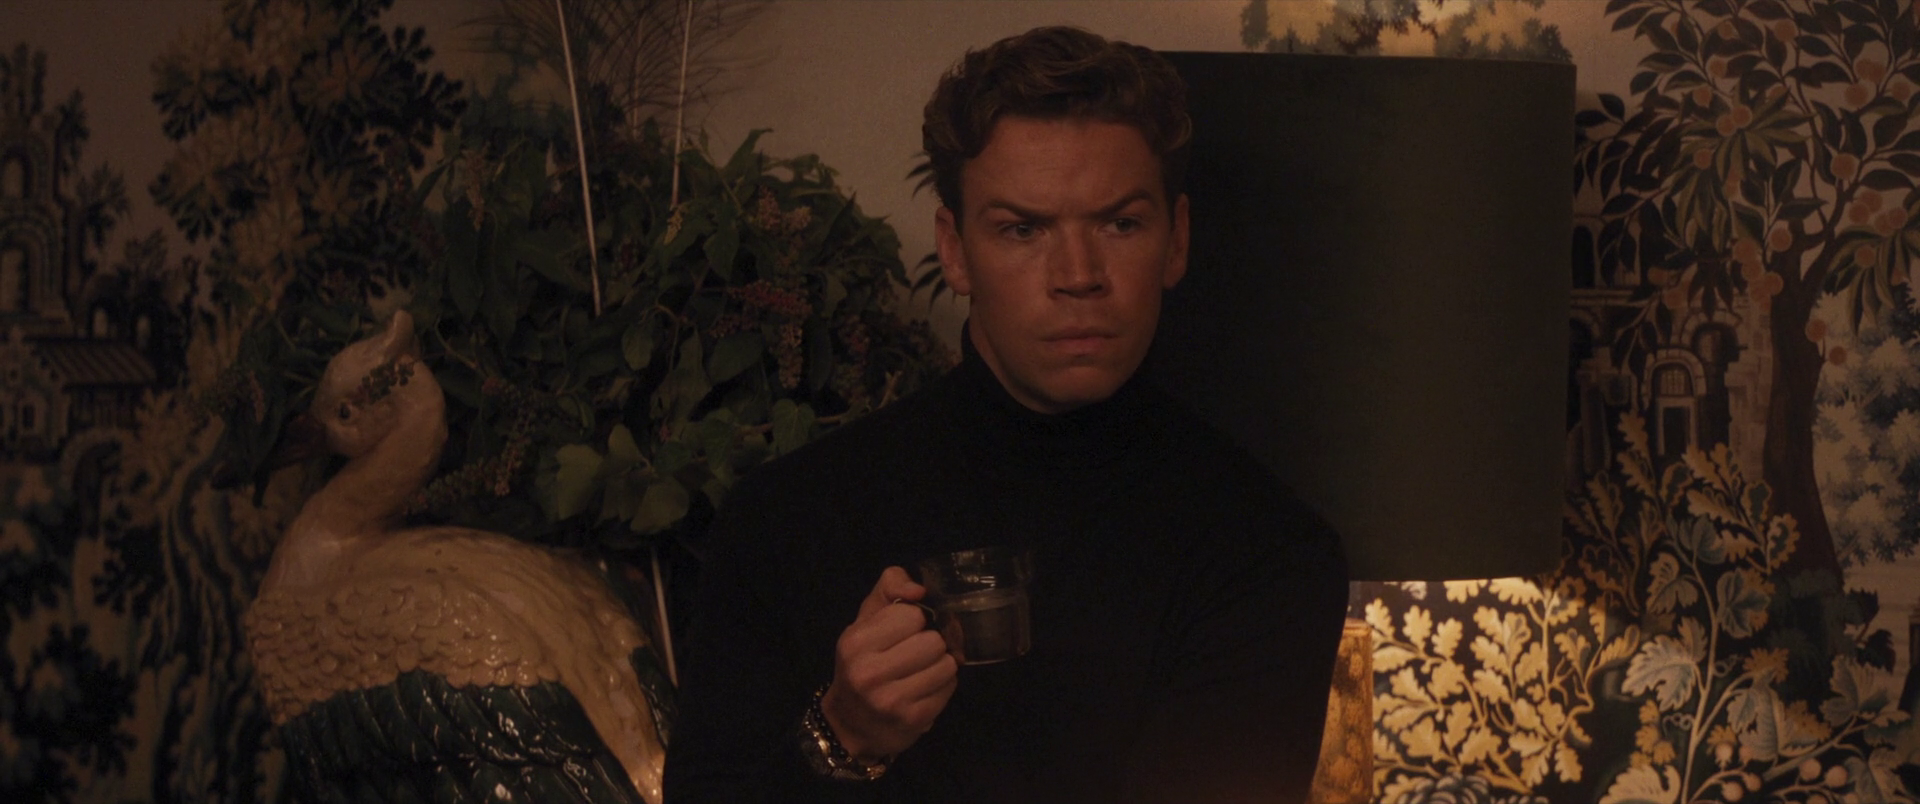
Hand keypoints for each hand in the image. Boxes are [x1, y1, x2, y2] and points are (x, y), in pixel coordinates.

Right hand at [820, 566, 957, 760]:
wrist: (849, 723)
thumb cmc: (862, 662)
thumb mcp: (866, 618)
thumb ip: (890, 587)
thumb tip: (919, 590)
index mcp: (856, 642)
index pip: (913, 615)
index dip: (916, 620)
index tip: (906, 630)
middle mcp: (870, 673)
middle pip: (934, 641)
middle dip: (931, 643)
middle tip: (918, 652)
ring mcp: (892, 700)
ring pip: (946, 665)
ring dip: (940, 664)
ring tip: (923, 670)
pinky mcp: (913, 720)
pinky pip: (949, 688)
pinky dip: (943, 685)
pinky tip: (925, 688)